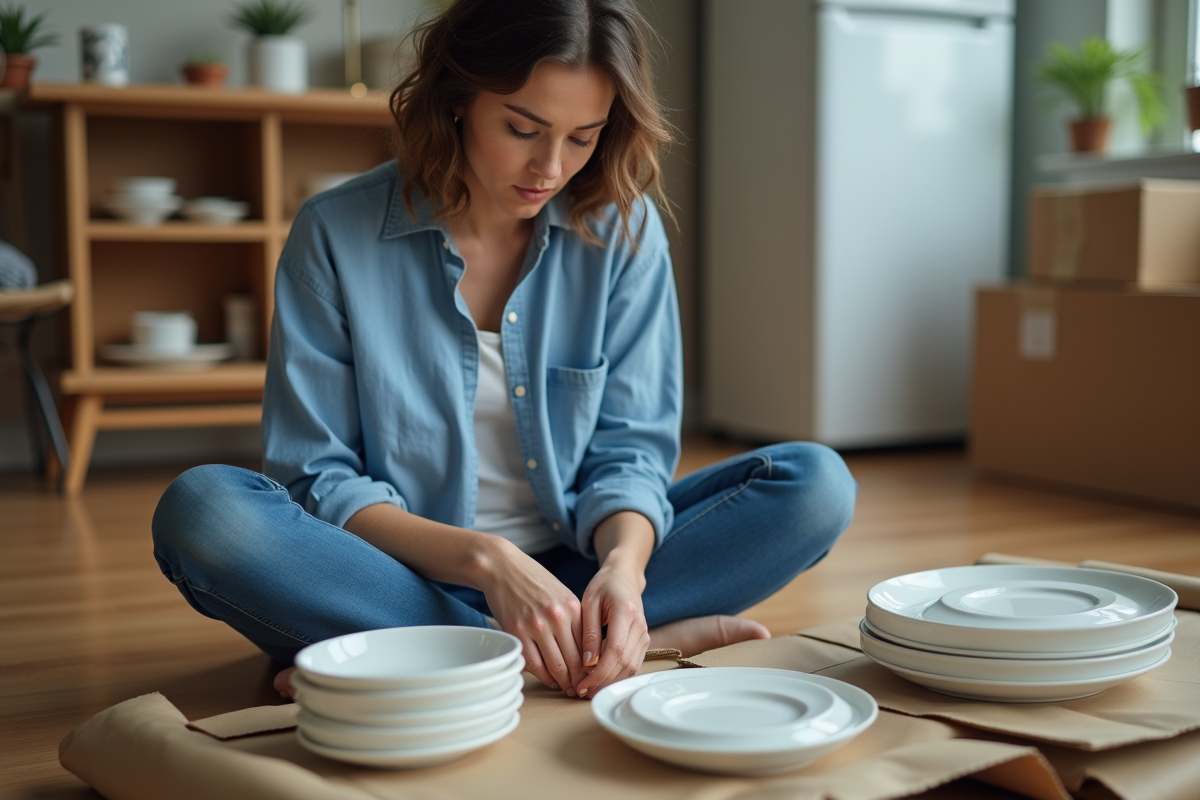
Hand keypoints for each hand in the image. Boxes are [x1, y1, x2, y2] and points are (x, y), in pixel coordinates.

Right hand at [478, 539, 588, 696]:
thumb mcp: (562, 595)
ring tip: (568, 689)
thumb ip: (574, 620)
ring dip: (563, 682)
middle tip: (583, 692)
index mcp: (572, 608)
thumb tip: (586, 651)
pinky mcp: (516, 632)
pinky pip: (533, 664)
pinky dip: (543, 676)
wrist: (503, 568)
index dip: (593, 668)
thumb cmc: (534, 582)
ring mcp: (535, 626)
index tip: (595, 678)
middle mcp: (556, 618)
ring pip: (555, 666)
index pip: (588, 647)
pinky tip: (550, 680)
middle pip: (574, 660)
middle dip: (580, 680)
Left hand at [575, 562, 649, 696]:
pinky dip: (618, 676)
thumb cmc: (604, 586)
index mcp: (625, 612)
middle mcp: (640, 625)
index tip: (583, 683)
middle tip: (582, 692)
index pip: (615, 649)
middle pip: (625, 663)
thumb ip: (589, 632)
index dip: (600, 671)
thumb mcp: (589, 603)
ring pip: (632, 667)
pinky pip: (634, 664)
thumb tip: (587, 662)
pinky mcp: (644, 641)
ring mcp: (644, 634)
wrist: (624, 577)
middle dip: (603, 681)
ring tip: (590, 690)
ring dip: (611, 682)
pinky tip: (602, 681)